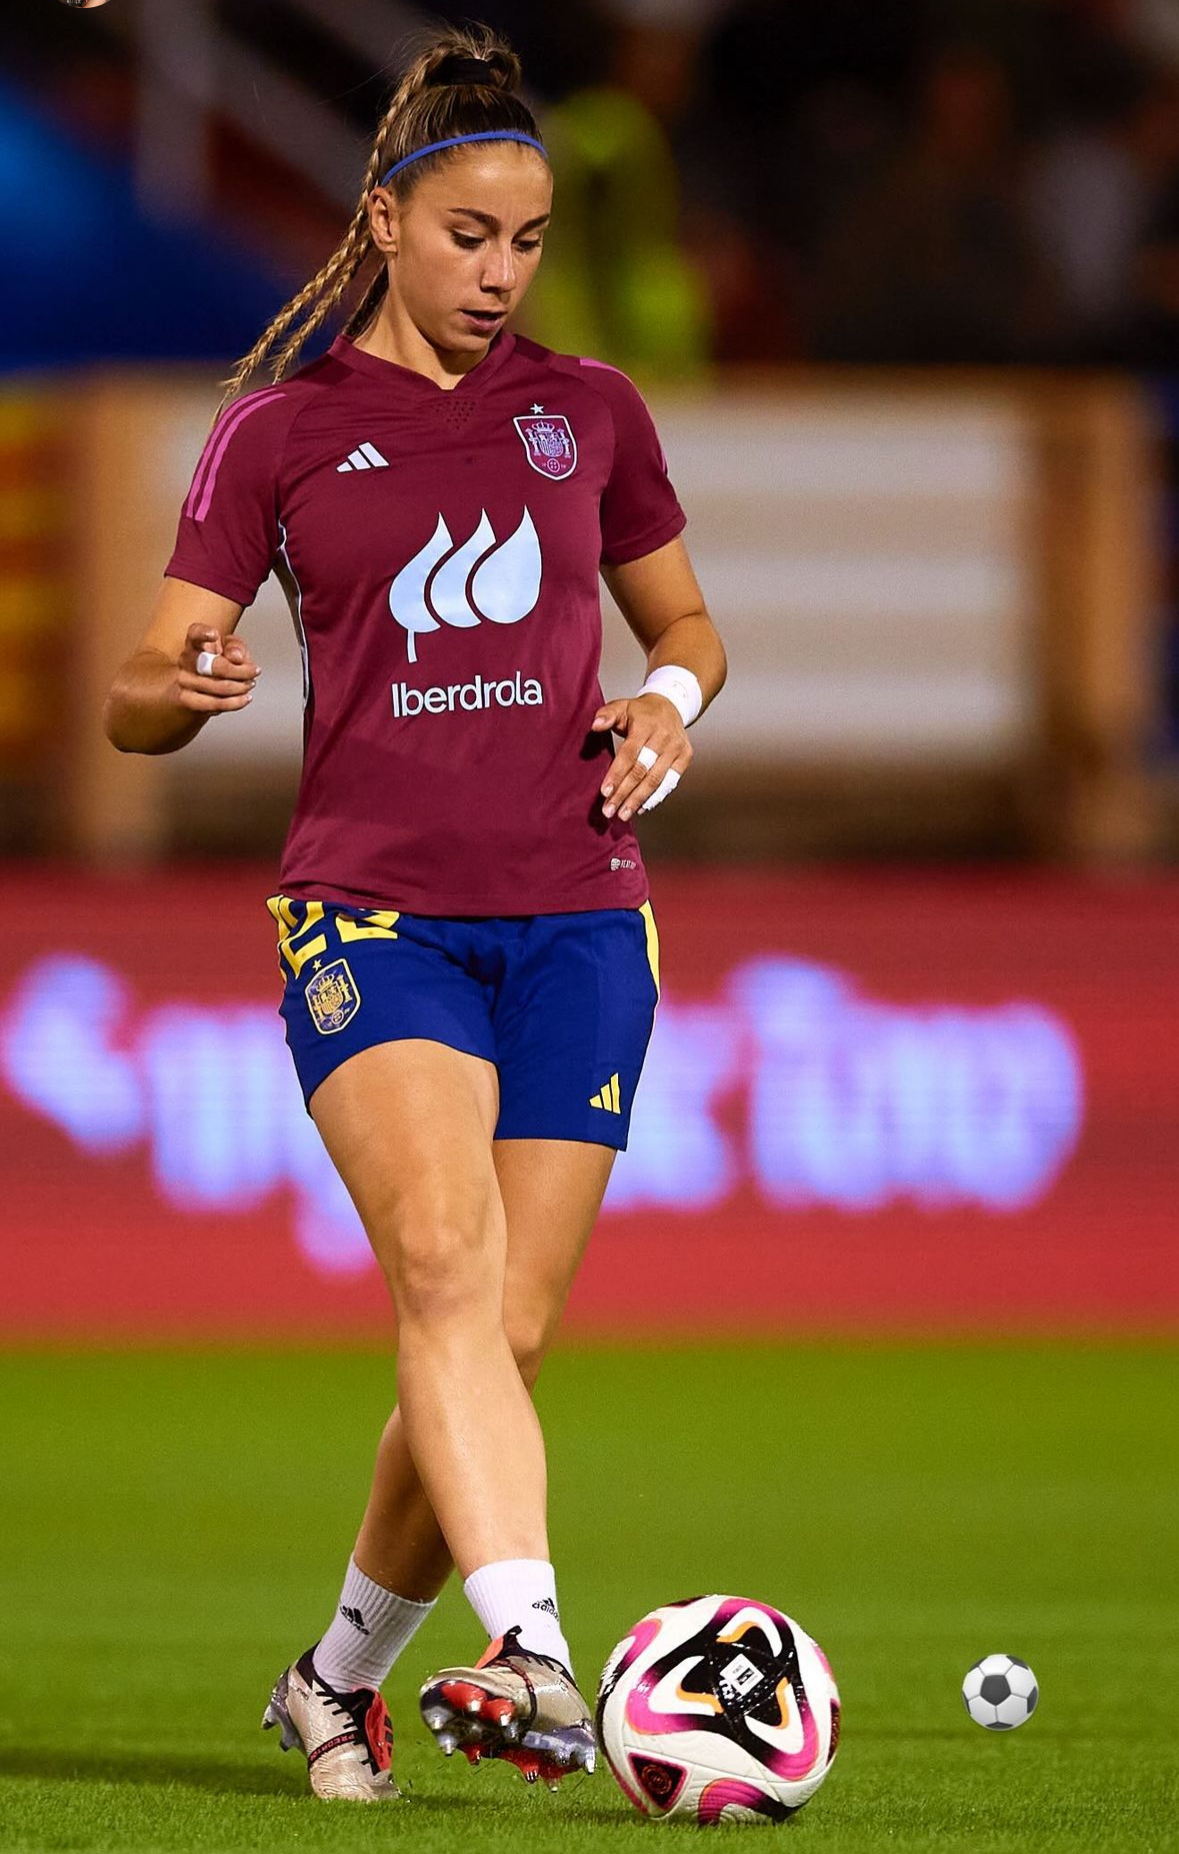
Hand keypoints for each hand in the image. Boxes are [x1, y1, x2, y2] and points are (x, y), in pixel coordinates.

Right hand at [176, 624, 259, 714]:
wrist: (198, 690)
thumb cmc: (217, 665)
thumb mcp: (231, 650)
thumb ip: (236, 647)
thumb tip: (236, 657)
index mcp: (195, 642)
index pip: (194, 633)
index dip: (203, 633)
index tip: (214, 634)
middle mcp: (186, 660)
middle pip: (214, 665)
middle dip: (239, 671)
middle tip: (254, 671)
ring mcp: (184, 680)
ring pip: (217, 686)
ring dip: (240, 687)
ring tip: (250, 684)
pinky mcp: (187, 700)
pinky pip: (215, 703)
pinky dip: (235, 702)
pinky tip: (245, 698)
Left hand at [591, 692, 691, 819]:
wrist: (671, 706)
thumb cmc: (641, 712)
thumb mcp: (622, 706)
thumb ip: (607, 714)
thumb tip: (595, 725)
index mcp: (646, 725)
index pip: (629, 754)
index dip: (617, 775)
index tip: (605, 793)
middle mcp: (664, 738)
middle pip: (642, 771)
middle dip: (624, 793)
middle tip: (609, 811)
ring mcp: (676, 749)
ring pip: (656, 780)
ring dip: (638, 800)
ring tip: (623, 815)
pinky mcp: (685, 758)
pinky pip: (670, 783)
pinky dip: (655, 797)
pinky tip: (641, 808)